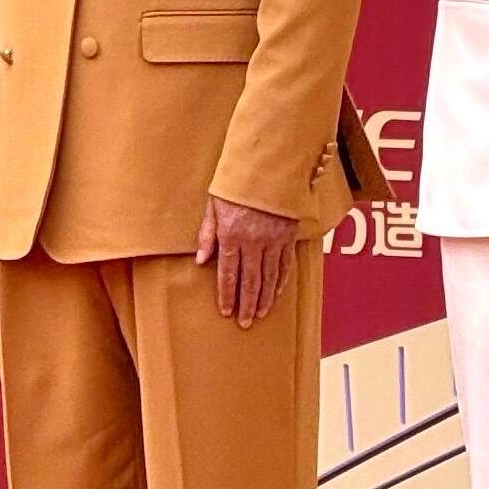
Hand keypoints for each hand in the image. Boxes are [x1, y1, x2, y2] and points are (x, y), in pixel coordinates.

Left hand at [195, 193, 295, 326]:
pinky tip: (276, 294)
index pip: (228, 273)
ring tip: (260, 314)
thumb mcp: (214, 205)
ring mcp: (274, 239)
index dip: (227, 295)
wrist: (269, 165)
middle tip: (245, 323)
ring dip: (265, 298)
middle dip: (247, 304)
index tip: (226, 311)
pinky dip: (280, 282)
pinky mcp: (288, 236)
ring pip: (269, 277)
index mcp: (232, 234)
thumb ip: (207, 234)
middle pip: (250, 281)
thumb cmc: (236, 184)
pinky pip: (284, 265)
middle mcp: (254, 241)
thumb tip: (200, 260)